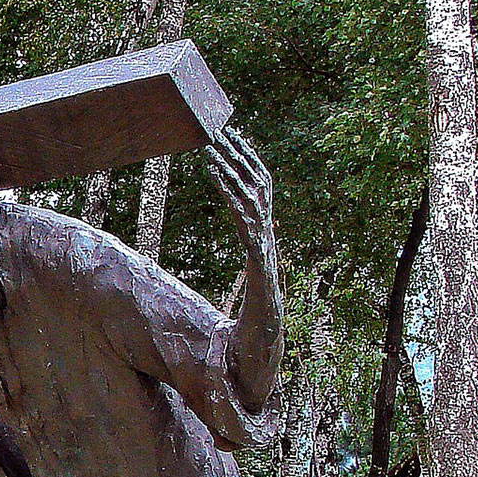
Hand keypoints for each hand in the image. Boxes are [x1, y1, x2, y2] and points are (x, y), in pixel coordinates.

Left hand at [202, 125, 273, 249]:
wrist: (261, 237)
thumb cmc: (257, 209)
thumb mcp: (259, 189)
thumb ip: (249, 173)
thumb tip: (238, 151)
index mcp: (265, 178)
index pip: (251, 156)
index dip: (239, 142)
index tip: (228, 129)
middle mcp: (259, 186)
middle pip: (241, 162)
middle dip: (227, 146)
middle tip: (214, 133)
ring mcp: (250, 198)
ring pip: (232, 175)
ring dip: (219, 160)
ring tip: (208, 149)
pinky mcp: (240, 210)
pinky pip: (226, 191)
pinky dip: (218, 179)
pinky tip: (210, 169)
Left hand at [203, 127, 282, 405]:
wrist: (261, 350)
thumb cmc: (247, 319)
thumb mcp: (240, 280)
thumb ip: (237, 257)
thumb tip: (225, 242)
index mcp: (262, 238)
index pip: (259, 188)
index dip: (247, 160)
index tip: (228, 135)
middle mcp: (267, 237)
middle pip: (258, 183)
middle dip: (239, 153)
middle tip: (216, 127)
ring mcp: (265, 246)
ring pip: (250, 196)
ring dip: (230, 168)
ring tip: (210, 145)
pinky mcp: (259, 258)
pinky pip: (244, 218)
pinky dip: (230, 194)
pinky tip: (214, 176)